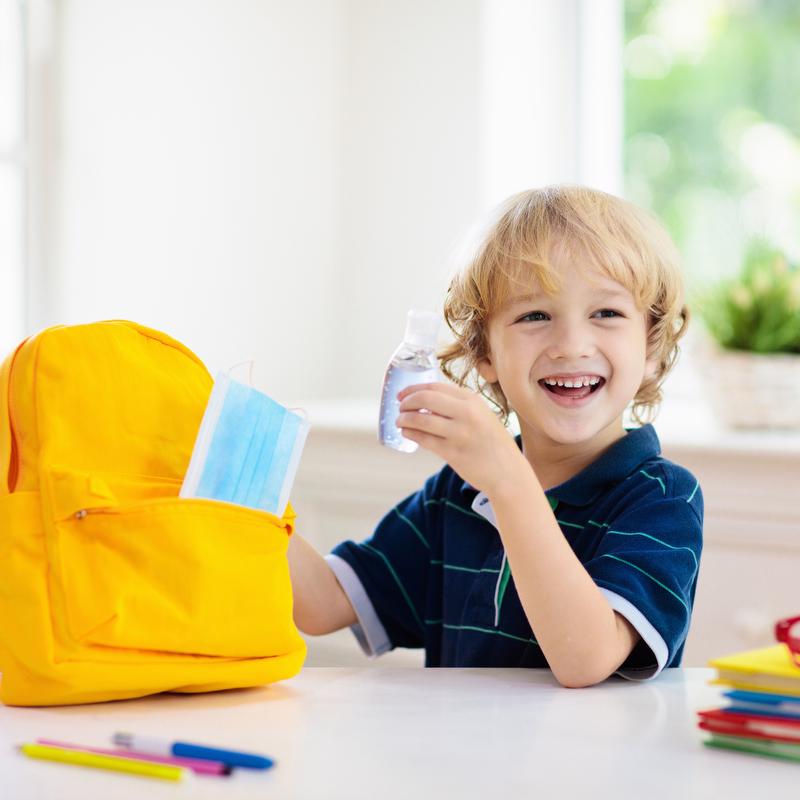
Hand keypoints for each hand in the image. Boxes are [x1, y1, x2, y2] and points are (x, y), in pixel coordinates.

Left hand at [396, 382, 527, 496]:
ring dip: (404, 419)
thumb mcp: (482, 415)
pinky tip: (407, 433)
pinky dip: (410, 433)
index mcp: (473, 400)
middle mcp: (467, 413)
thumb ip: (459, 406)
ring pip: (420, 420)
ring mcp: (459, 433)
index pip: (435, 387)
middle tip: (400, 408)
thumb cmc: (492, 443)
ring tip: (400, 422)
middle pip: (425, 399)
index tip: (402, 394)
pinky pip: (423, 439)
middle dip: (407, 402)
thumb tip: (425, 399)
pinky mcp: (452, 453)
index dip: (413, 389)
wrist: (508, 472)